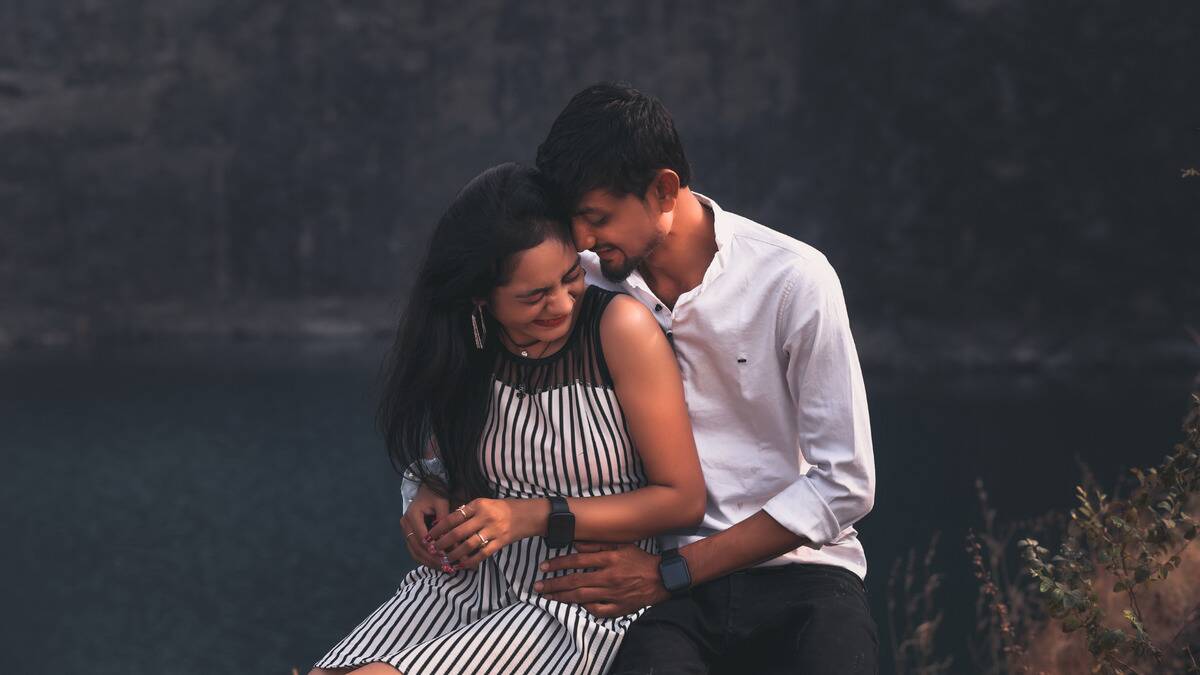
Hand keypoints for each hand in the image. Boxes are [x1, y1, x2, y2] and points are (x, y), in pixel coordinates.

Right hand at [400, 483, 448, 569]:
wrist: (427, 487)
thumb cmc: (436, 493)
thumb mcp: (442, 503)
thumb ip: (445, 520)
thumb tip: (450, 539)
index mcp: (412, 516)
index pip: (422, 538)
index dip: (434, 549)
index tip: (447, 557)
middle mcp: (405, 524)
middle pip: (417, 548)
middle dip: (432, 559)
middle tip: (447, 567)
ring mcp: (406, 530)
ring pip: (414, 552)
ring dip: (428, 561)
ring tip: (444, 568)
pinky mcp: (409, 534)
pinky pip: (415, 550)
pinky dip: (425, 558)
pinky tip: (438, 564)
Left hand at [426, 498, 546, 571]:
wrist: (528, 515)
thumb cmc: (503, 508)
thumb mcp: (485, 503)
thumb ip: (468, 512)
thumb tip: (446, 523)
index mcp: (479, 505)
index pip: (453, 517)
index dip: (439, 528)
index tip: (429, 535)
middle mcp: (485, 517)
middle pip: (458, 532)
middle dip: (442, 543)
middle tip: (432, 549)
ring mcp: (493, 530)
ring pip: (468, 545)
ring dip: (454, 555)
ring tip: (444, 560)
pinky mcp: (500, 542)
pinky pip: (482, 554)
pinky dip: (470, 561)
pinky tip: (461, 565)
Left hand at [534, 542, 669, 616]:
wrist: (662, 578)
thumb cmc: (639, 559)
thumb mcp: (622, 545)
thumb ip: (598, 544)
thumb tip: (576, 544)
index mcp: (609, 559)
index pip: (577, 561)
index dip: (558, 564)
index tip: (544, 567)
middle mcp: (609, 577)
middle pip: (575, 581)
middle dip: (553, 584)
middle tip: (537, 586)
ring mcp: (613, 594)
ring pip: (582, 597)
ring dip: (562, 597)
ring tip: (548, 597)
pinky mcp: (619, 607)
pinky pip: (597, 610)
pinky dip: (584, 609)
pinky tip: (573, 607)